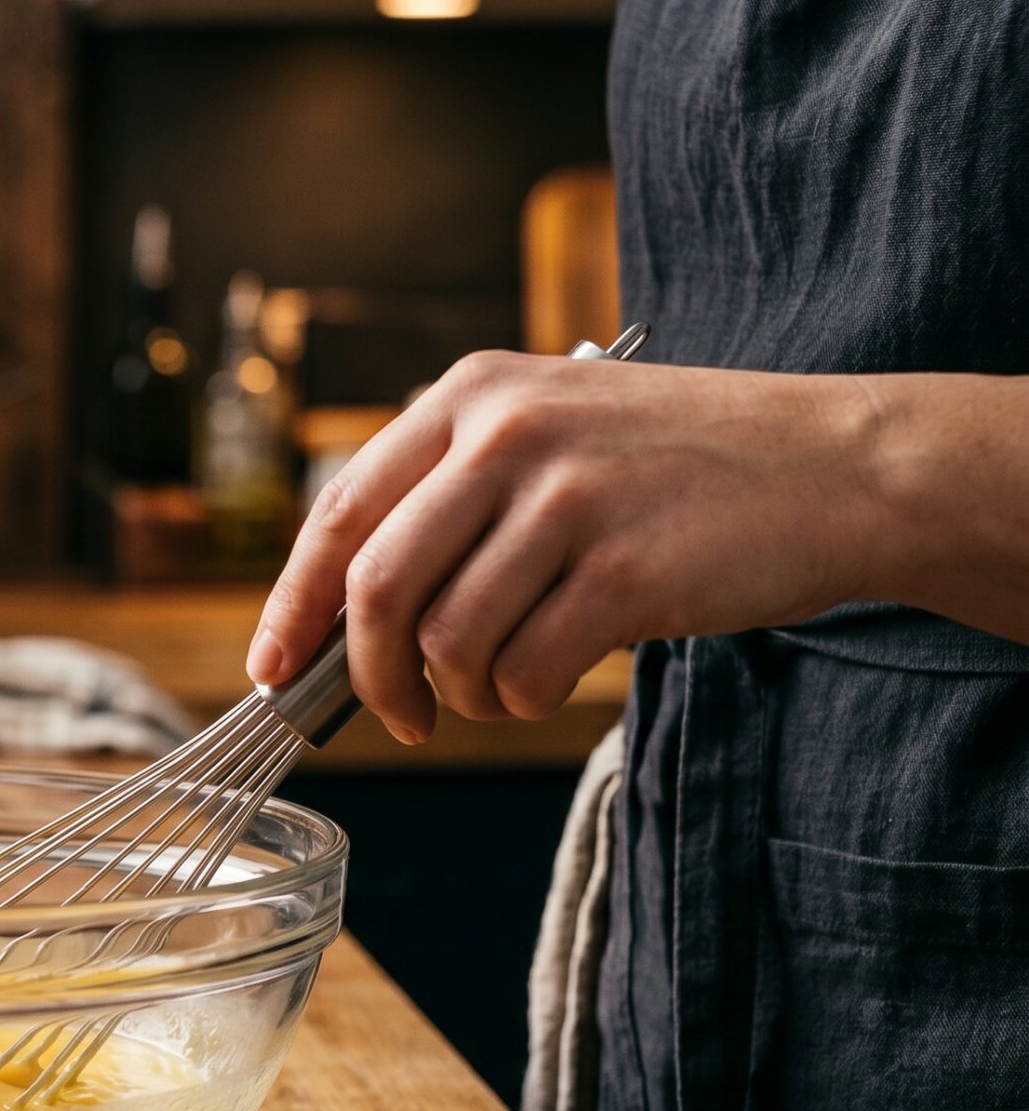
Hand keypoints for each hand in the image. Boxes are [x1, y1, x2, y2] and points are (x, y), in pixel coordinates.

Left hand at [245, 352, 883, 742]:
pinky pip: (522, 670)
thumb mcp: (550, 433)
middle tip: (395, 716)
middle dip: (365, 675)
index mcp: (472, 395)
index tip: (274, 667)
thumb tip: (337, 622)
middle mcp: (508, 434)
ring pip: (444, 640)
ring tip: (494, 691)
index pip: (339, 512)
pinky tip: (551, 680)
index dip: (293, 603)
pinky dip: (521, 699)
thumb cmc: (675, 469)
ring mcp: (567, 499)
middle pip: (375, 587)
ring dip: (457, 695)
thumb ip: (448, 498)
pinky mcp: (624, 570)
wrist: (837, 466)